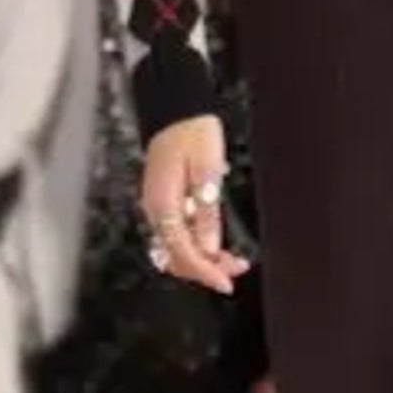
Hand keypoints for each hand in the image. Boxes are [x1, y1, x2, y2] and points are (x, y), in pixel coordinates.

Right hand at [140, 116, 250, 294]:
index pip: (182, 252)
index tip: (226, 282)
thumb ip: (207, 213)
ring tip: (232, 260)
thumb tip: (209, 249)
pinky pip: (178, 234)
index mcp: (163, 205)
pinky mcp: (165, 202)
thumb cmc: (192, 133)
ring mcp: (159, 207)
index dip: (205, 272)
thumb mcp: (207, 172)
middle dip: (205, 269)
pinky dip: (197, 245)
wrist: (177, 110)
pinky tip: (216, 245)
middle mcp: (157, 210)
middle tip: (235, 270)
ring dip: (202, 260)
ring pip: (177, 248)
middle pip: (176, 256)